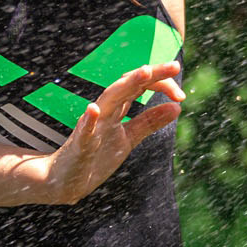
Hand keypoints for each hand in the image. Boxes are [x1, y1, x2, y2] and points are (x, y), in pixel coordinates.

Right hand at [38, 62, 184, 204]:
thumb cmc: (96, 156)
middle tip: (174, 66)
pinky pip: (84, 131)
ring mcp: (91, 126)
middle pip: (128, 85)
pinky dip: (89, 119)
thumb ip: (150, 122)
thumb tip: (177, 107)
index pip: (141, 86)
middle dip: (151, 74)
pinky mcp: (80, 145)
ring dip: (125, 86)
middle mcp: (104, 111)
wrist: (65, 181)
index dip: (162, 84)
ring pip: (108, 100)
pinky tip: (94, 109)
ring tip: (144, 72)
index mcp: (117, 108)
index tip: (180, 94)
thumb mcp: (128, 138)